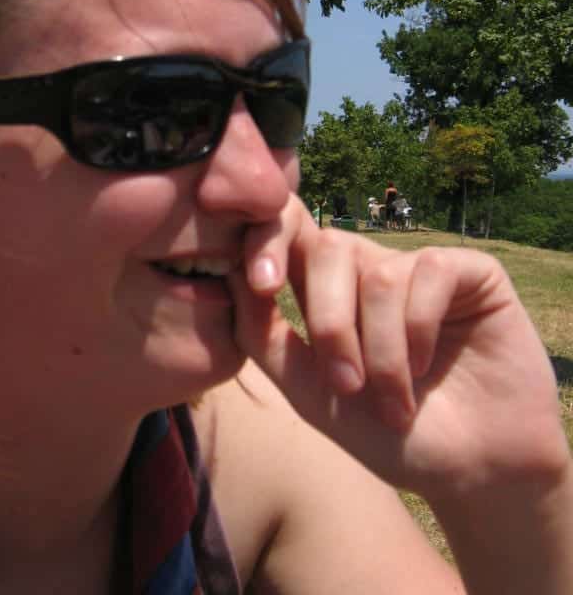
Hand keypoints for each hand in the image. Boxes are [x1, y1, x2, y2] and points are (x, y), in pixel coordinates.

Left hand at [228, 195, 569, 502]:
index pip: (287, 231)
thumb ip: (265, 338)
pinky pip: (428, 271)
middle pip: (327, 246)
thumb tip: (231, 277)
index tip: (260, 284)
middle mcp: (370, 268)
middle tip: (345, 385)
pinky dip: (418, 330)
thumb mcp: (312, 394)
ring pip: (376, 274)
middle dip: (328, 320)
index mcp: (325, 289)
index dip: (266, 239)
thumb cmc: (387, 433)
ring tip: (394, 402)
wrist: (471, 471)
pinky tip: (425, 368)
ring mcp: (417, 265)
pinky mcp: (468, 271)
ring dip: (380, 349)